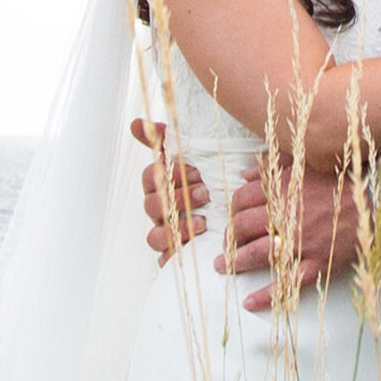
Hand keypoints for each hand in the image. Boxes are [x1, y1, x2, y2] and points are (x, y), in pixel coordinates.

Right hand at [132, 123, 211, 260]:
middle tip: (205, 193)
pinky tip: (195, 244)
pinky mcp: (177, 254)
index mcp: (165, 184)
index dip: (168, 175)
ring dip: (179, 226)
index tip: (196, 171)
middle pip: (151, 205)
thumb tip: (135, 123)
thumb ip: (168, 139)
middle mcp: (162, 209)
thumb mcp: (203, 156)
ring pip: (155, 234)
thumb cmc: (219, 180)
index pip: (149, 177)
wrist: (245, 213)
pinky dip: (176, 253)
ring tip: (204, 221)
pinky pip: (165, 258)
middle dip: (178, 199)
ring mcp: (168, 232)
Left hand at [220, 163, 369, 310]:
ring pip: (257, 254)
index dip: (232, 210)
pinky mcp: (317, 263)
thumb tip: (247, 173)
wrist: (378, 200)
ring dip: (236, 262)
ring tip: (225, 266)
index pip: (241, 200)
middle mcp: (287, 214)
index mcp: (284, 188)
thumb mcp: (307, 163)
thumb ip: (275, 165)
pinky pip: (287, 282)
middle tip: (227, 244)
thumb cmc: (344, 180)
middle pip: (242, 227)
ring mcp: (301, 241)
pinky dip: (266, 295)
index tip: (233, 217)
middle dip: (229, 237)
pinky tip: (249, 302)